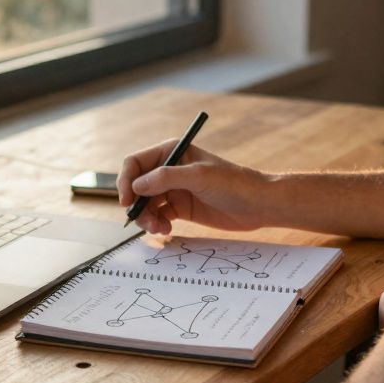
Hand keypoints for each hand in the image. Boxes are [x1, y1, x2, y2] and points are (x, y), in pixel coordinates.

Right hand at [118, 139, 270, 234]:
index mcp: (171, 152)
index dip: (125, 180)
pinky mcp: (180, 207)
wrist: (258, 205)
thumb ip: (165, 178)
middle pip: (137, 186)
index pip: (135, 163)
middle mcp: (169, 169)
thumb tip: (136, 185)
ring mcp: (174, 189)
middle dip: (136, 204)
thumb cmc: (233, 183)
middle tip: (145, 221)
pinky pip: (158, 215)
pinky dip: (157, 224)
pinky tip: (166, 230)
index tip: (126, 201)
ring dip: (146, 217)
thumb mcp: (198, 176)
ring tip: (159, 228)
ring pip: (145, 203)